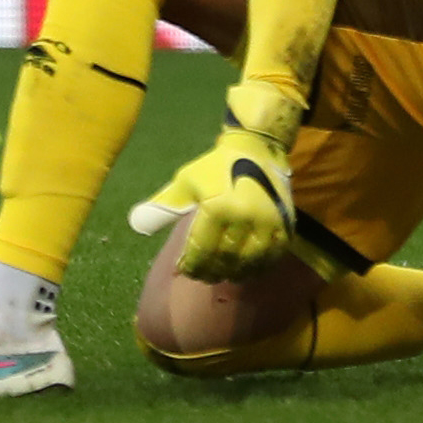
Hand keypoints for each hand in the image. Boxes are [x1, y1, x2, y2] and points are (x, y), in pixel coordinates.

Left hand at [128, 81, 301, 281]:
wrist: (257, 148)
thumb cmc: (215, 166)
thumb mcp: (186, 181)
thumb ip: (163, 205)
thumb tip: (137, 225)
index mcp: (217, 207)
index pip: (201, 251)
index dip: (191, 265)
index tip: (185, 268)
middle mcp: (244, 217)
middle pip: (224, 261)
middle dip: (210, 272)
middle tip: (201, 274)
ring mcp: (268, 223)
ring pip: (248, 264)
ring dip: (233, 274)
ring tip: (222, 273)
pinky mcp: (285, 225)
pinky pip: (271, 258)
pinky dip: (257, 268)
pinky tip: (246, 269)